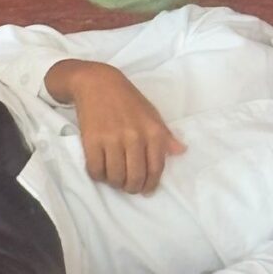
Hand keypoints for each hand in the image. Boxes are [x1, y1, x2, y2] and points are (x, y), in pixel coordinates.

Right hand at [44, 60, 185, 193]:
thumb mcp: (152, 114)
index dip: (151, 184)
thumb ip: (165, 135)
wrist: (98, 83)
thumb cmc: (128, 100)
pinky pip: (95, 170)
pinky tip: (102, 171)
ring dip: (115, 183)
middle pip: (135, 177)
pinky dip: (99, 176)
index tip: (146, 190)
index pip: (156, 168)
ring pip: (115, 176)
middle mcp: (135, 137)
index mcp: (153, 131)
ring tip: (116, 179)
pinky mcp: (91, 141)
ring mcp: (112, 140)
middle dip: (133, 187)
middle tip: (130, 187)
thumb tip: (181, 151)